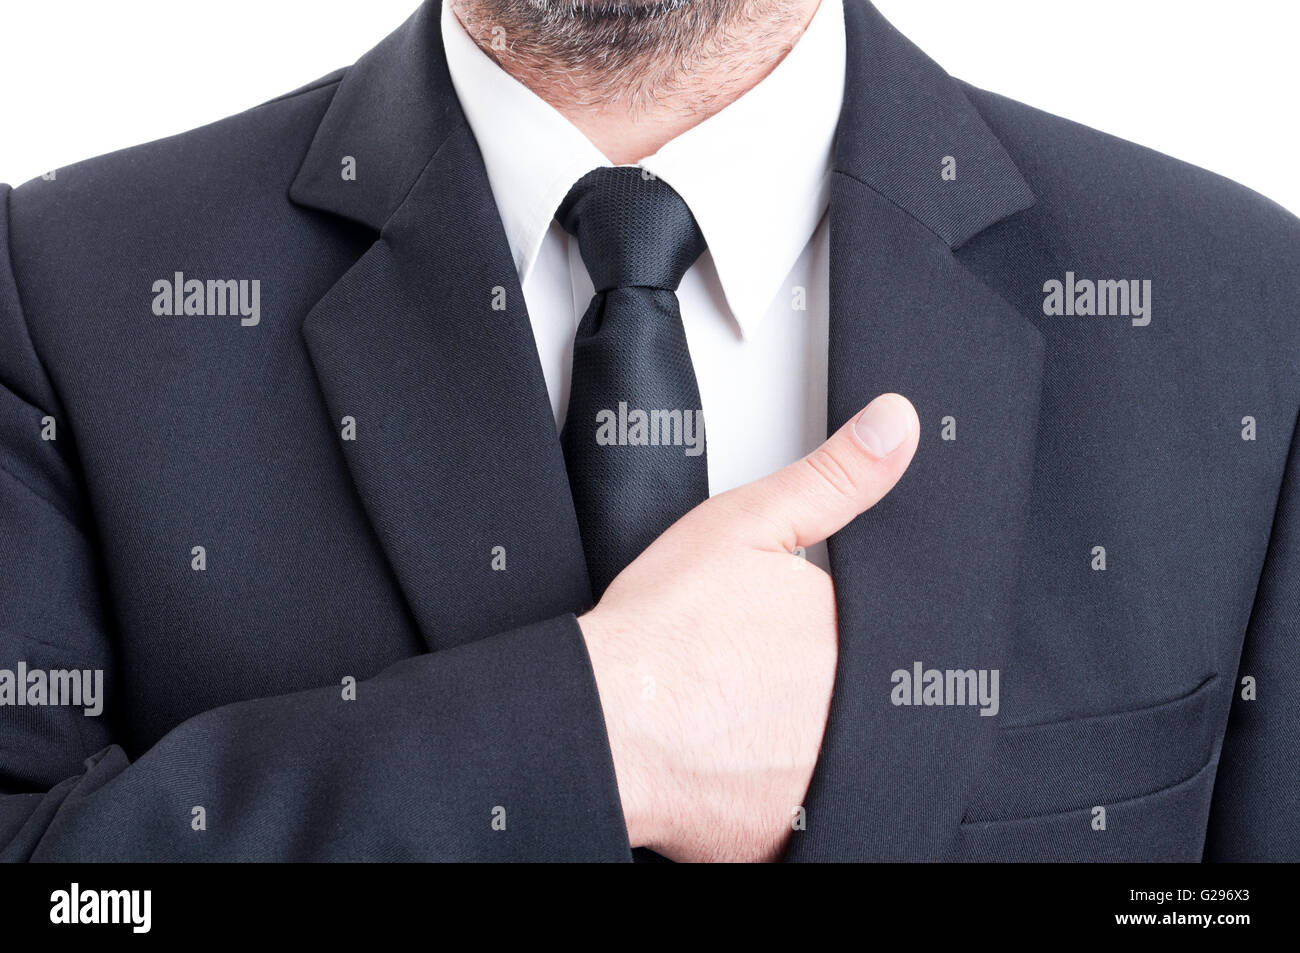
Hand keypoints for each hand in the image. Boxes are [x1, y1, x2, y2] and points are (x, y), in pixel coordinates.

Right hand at [579, 393, 919, 861]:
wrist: (603, 722)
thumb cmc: (662, 631)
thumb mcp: (750, 524)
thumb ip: (833, 477)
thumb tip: (899, 426)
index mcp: (860, 640)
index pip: (888, 636)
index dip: (838, 631)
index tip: (792, 637)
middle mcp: (857, 720)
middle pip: (864, 699)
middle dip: (825, 686)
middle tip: (755, 675)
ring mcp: (826, 785)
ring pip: (836, 757)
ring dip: (804, 738)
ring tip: (743, 715)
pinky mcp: (788, 841)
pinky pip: (799, 812)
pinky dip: (775, 791)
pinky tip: (736, 762)